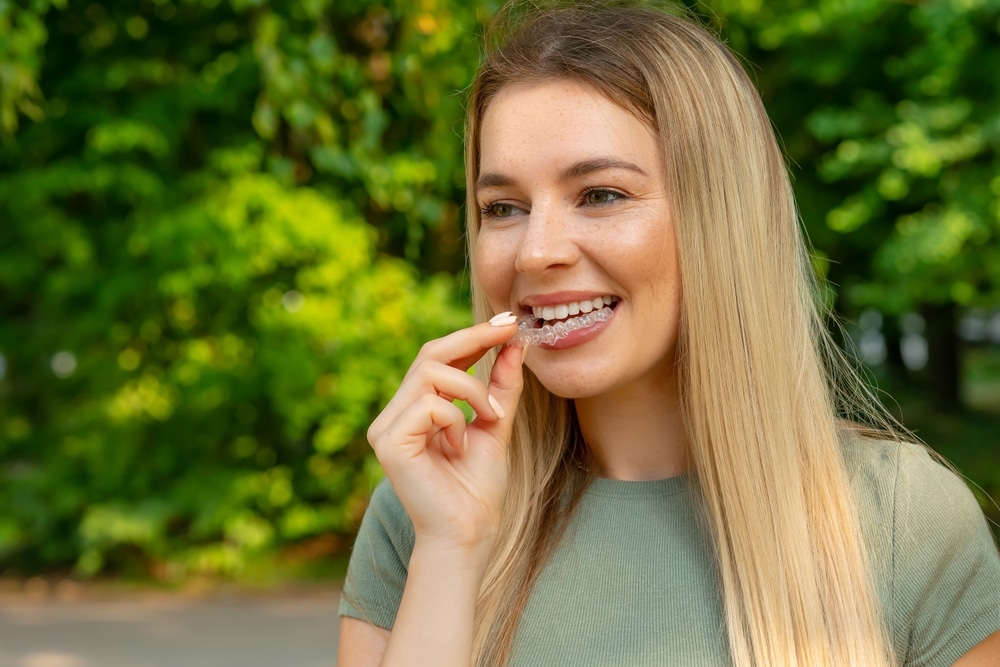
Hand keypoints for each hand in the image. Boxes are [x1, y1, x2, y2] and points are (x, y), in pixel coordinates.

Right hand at [366, 314, 523, 553]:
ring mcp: (387, 428)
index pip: (438, 357)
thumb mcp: (496, 425)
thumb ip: (501, 386)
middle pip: (430, 354)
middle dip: (473, 339)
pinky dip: (456, 419)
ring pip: (431, 374)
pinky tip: (459, 446)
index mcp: (415, 409)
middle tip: (509, 332)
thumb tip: (515, 344)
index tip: (507, 321)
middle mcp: (395, 414)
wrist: (469, 534)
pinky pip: (428, 404)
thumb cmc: (478, 489)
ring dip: (472, 390)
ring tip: (491, 417)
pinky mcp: (388, 442)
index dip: (471, 336)